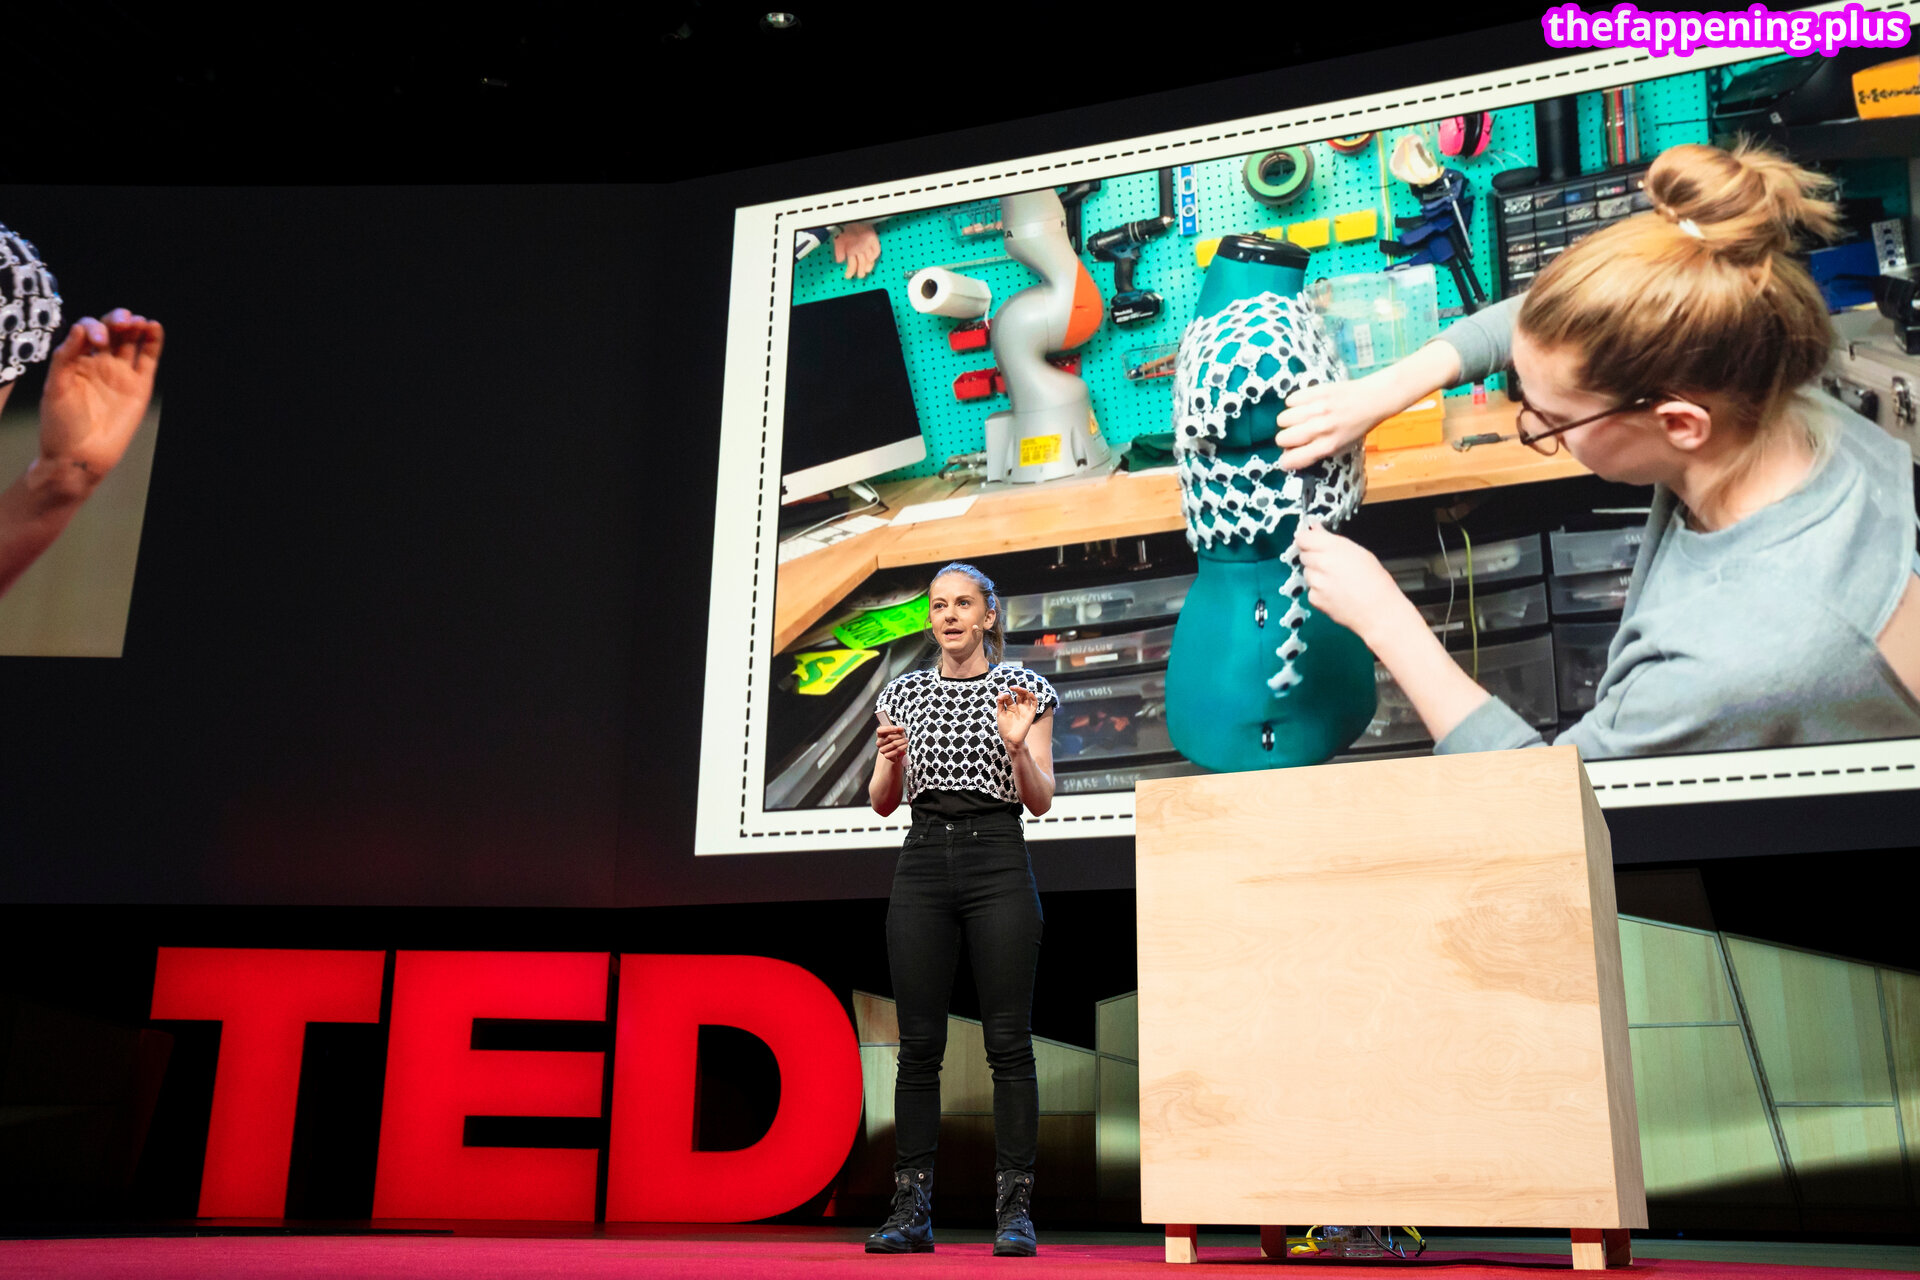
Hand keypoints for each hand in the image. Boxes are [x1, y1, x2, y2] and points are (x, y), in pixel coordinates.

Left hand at [33, 308, 163, 496]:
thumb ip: (65, 357)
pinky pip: (148, 359)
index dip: (93, 328)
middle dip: (116, 320)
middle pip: (112, 331)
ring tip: (139, 321)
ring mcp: (121, 374)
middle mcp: (99, 364)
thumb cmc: (61, 425)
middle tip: (122, 321)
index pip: (87, 331)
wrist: (80, 456)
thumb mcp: (54, 387)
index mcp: (76, 361)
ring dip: (136, 326)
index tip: (96, 341)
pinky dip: (153, 342)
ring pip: (132, 341)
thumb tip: (79, 328)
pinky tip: (153, 327)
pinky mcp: (140, 386)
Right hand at [834, 223, 880, 278]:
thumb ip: (838, 251)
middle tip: (860, 276)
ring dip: (868, 265)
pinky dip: (874, 255)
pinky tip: (870, 259)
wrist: (850, 218)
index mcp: (851, 250)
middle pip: (861, 263)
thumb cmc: (844, 228)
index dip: (850, 270)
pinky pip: (876, 250)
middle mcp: (860, 249)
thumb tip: (839, 261)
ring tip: (865, 270)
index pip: (852, 264)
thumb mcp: (838, 241)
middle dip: (860, 270)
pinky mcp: (873, 240)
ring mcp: (867, 245)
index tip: (848, 276)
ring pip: (869, 259)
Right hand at [876, 723, 907, 763]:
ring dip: (902, 741)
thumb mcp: (896, 732)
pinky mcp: (886, 756)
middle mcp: (879, 742)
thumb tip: (901, 728)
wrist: (894, 749)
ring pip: (894, 744)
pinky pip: (896, 751)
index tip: (898, 728)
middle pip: (889, 737)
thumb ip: (898, 729)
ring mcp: (882, 749)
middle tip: (904, 736)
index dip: (889, 728)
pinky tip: (905, 745)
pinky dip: (902, 747)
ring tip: (906, 740)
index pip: (880, 730)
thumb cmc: (894, 739)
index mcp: (879, 735)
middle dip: (900, 736)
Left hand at [995, 686, 1039, 748]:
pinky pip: (1034, 704)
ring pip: (1027, 696)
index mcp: (1010, 706)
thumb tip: (1000, 691)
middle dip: (1017, 689)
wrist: (1010, 739)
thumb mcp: (1000, 714)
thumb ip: (1000, 703)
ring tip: (1018, 688)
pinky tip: (1030, 693)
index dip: (1005, 694)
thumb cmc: (1004, 728)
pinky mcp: (1030, 714)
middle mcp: (1018, 707)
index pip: (1009, 696)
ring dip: (1024, 690)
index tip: (1000, 697)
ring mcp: (1025, 710)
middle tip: (1012, 687)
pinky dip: (1034, 698)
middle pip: (1020, 694)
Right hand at [1272, 377, 1392, 469]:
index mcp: (1328, 446)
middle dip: (1286, 439)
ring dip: (1289, 421)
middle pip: (1282, 438)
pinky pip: (1290, 400)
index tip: (1288, 457)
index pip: (1292, 459)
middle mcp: (1320, 428)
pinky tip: (1305, 405)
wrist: (1373, 399)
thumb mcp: (1342, 447)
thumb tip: (1291, 453)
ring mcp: (1317, 408)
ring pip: (1283, 419)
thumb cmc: (1358, 426)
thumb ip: (1317, 451)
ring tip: (1301, 418)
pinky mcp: (1316, 392)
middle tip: (1297, 435)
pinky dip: (1294, 404)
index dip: (1287, 460)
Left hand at [1295, 522, 1413, 643]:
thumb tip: (1316, 530)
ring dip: (1316, 573)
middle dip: (1314, 556)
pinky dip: (1319, 590)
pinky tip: (1335, 592)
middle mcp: (1322, 564)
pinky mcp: (1315, 599)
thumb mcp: (1359, 552)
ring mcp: (1316, 583)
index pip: (1303, 538)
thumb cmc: (1375, 583)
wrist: (1378, 611)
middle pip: (1304, 555)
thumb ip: (1333, 540)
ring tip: (1337, 579)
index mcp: (1334, 548)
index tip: (1310, 540)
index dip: (1306, 539)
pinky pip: (1310, 589)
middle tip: (1331, 563)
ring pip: (1307, 572)